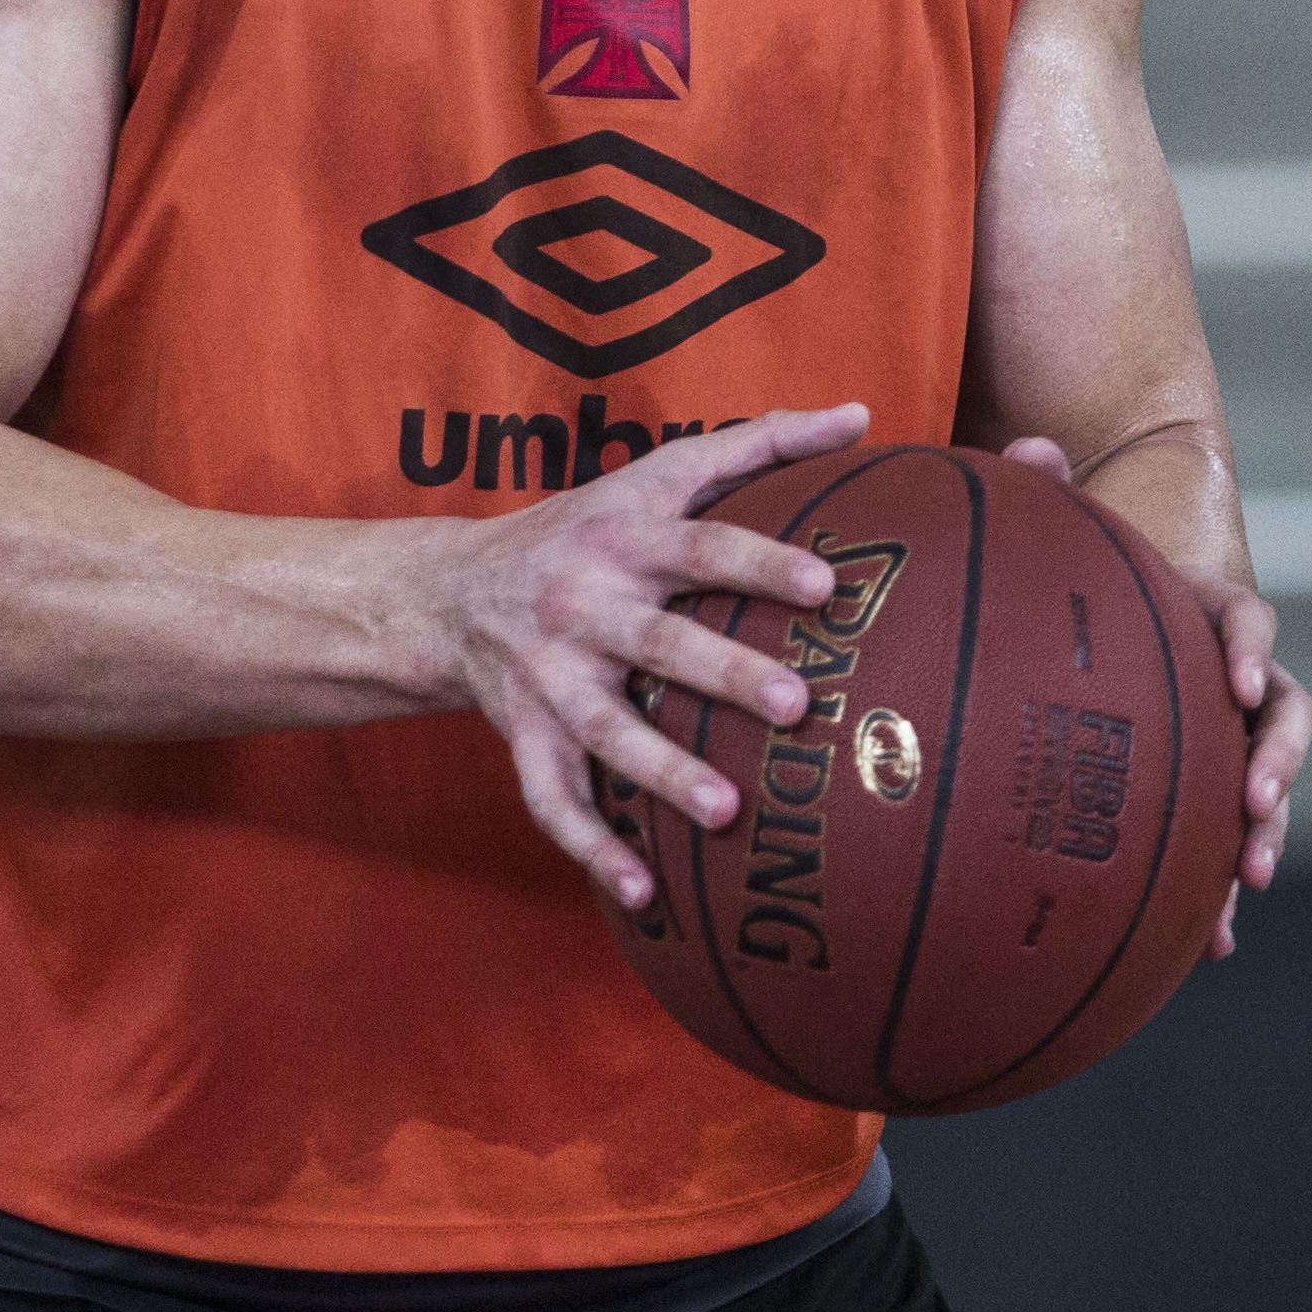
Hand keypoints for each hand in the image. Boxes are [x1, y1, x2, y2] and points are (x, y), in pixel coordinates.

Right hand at [428, 405, 870, 910]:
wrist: (450, 591)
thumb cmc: (587, 526)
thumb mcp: (658, 473)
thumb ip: (758, 443)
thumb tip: (861, 415)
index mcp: (624, 539)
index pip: (700, 546)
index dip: (759, 564)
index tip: (826, 587)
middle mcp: (583, 606)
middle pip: (658, 643)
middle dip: (724, 675)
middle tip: (795, 704)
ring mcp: (549, 678)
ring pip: (606, 731)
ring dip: (662, 773)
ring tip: (726, 813)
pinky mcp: (525, 736)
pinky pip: (553, 801)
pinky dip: (592, 849)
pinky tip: (644, 896)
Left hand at [999, 435, 1308, 957]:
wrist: (1114, 589)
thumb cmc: (1084, 558)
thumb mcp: (1068, 524)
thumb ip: (1047, 486)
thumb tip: (1031, 448)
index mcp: (1206, 607)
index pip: (1249, 623)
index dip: (1247, 649)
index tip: (1234, 684)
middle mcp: (1231, 671)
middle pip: (1280, 716)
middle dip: (1279, 766)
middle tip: (1258, 811)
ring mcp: (1224, 730)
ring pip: (1264, 784)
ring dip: (1264, 833)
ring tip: (1245, 890)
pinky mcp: (1203, 779)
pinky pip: (1219, 836)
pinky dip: (1217, 891)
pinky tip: (1202, 952)